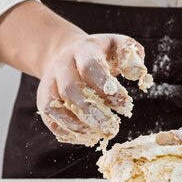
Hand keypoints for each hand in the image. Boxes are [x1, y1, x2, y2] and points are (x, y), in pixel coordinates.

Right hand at [37, 33, 151, 146]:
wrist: (66, 52)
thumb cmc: (100, 53)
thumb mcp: (118, 45)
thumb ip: (130, 55)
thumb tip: (137, 73)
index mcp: (83, 49)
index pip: (90, 68)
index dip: (107, 89)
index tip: (125, 105)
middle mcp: (62, 64)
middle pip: (69, 90)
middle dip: (92, 113)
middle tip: (112, 128)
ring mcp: (49, 82)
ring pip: (54, 107)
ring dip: (77, 125)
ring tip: (98, 134)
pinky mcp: (43, 98)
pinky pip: (50, 118)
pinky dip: (67, 131)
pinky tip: (86, 137)